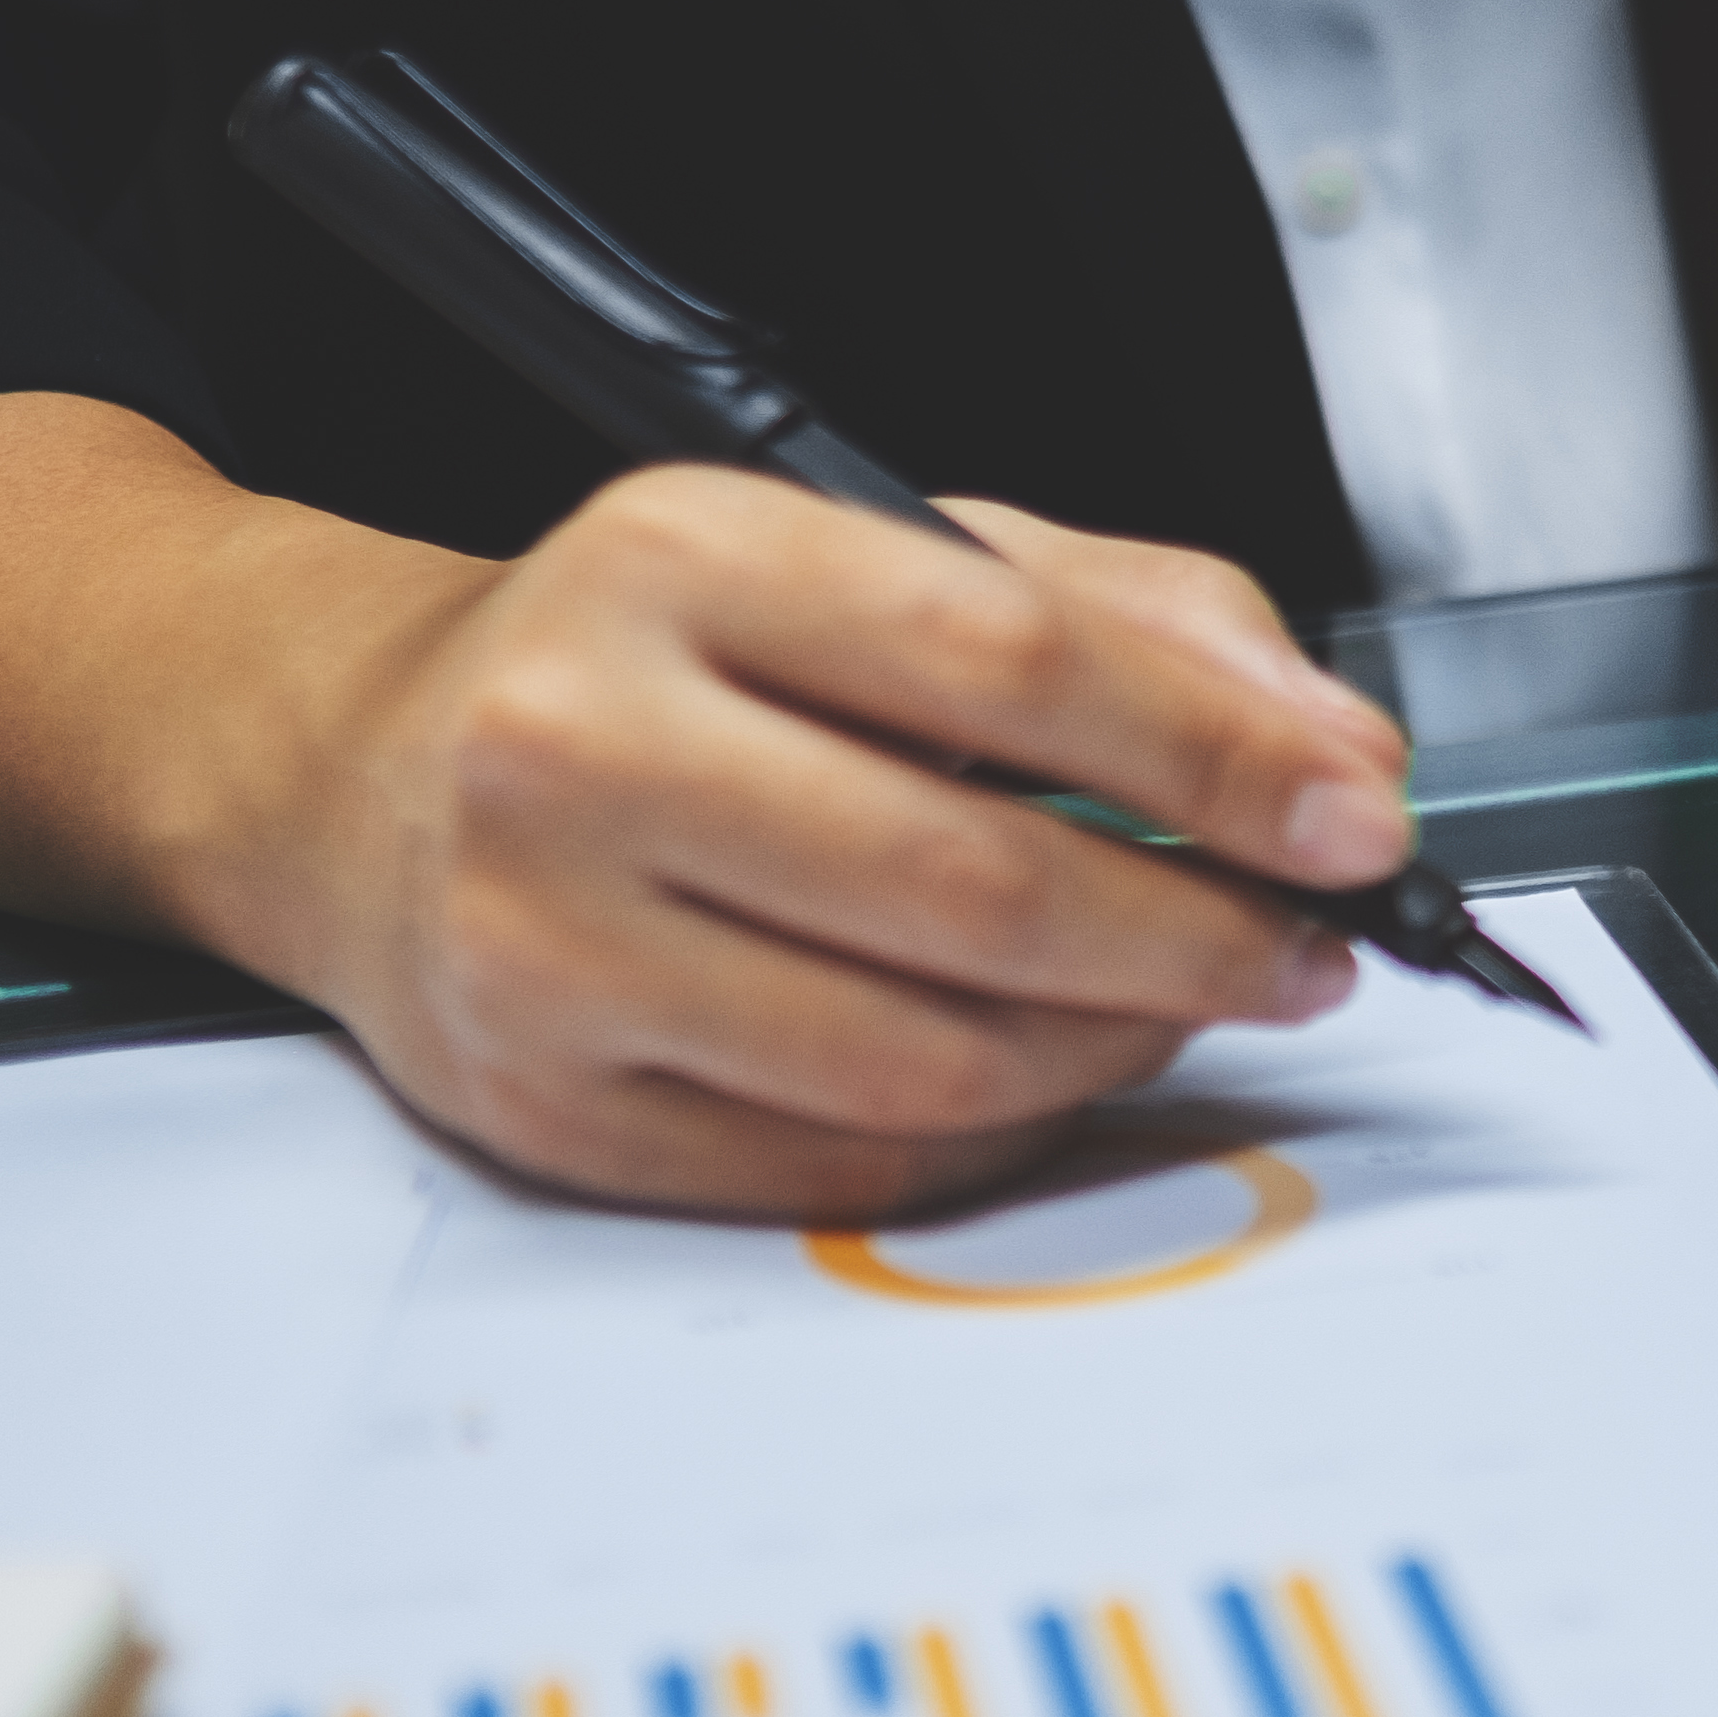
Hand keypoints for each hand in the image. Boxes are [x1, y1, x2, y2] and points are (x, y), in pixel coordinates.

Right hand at [0, 399, 1414, 1218]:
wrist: (363, 775)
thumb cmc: (659, 656)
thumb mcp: (882, 551)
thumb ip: (1130, 614)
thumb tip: (1326, 750)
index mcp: (681, 561)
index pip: (1009, 663)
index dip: (1218, 754)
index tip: (1354, 816)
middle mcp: (584, 745)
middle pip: (978, 887)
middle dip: (1199, 932)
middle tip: (1309, 943)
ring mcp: (548, 942)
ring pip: (926, 1054)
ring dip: (1115, 1045)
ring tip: (1188, 995)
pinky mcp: (550, 1105)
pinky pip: (847, 1165)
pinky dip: (999, 1133)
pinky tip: (1051, 1066)